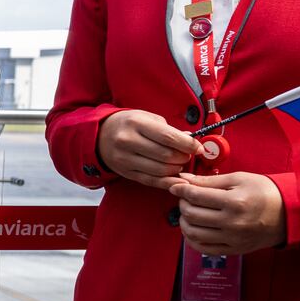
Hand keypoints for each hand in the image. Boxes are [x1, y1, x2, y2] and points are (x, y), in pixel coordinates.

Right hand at [99, 109, 219, 190]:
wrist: (100, 135)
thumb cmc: (129, 124)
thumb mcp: (147, 118)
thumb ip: (169, 130)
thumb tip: (191, 140)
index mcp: (136, 124)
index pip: (169, 137)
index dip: (189, 145)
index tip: (199, 148)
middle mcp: (128, 141)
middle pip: (166, 156)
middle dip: (183, 158)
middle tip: (187, 155)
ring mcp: (124, 159)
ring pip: (160, 170)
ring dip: (176, 169)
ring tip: (178, 163)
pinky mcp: (125, 172)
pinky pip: (151, 181)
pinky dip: (167, 182)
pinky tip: (177, 179)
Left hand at [174, 171, 284, 254]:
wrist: (288, 213)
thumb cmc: (265, 192)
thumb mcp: (239, 179)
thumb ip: (210, 181)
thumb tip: (185, 180)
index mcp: (235, 202)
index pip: (196, 196)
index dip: (181, 190)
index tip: (175, 186)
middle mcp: (232, 223)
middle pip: (192, 215)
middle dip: (182, 204)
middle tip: (184, 197)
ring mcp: (233, 239)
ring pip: (194, 233)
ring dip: (184, 221)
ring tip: (188, 212)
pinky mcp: (234, 250)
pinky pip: (204, 248)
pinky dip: (192, 239)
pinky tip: (193, 228)